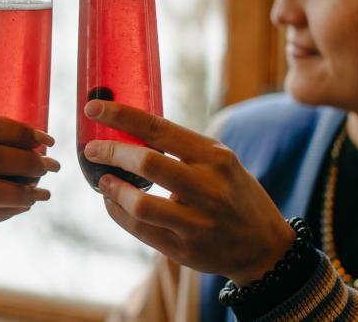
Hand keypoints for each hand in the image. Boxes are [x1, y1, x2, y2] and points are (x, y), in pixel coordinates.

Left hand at [82, 100, 292, 285]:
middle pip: (147, 163)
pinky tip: (112, 203)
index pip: (160, 128)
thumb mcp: (220, 163)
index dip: (121, 116)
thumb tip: (127, 130)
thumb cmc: (233, 194)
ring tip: (103, 181)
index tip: (94, 108)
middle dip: (112, 151)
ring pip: (140, 204)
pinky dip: (118, 212)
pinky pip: (140, 230)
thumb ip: (182, 150)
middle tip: (92, 149)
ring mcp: (198, 223)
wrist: (265, 247)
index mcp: (215, 157)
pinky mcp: (185, 250)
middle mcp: (210, 188)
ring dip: (112, 189)